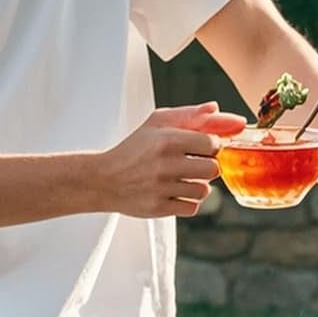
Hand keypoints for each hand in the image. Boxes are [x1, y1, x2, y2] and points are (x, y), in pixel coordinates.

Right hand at [97, 103, 246, 217]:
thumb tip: (214, 108)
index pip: (213, 144)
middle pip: (213, 169)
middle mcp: (164, 164)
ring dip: (197, 186)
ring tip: (182, 179)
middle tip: (193, 164)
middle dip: (207, 166)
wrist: (102, 180)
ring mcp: (161, 188)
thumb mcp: (156, 124)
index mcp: (166, 140)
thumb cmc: (133, 150)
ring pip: (204, 190)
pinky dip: (187, 202)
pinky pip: (192, 208)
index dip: (211, 146)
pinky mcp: (158, 208)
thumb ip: (188, 115)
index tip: (201, 148)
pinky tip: (175, 193)